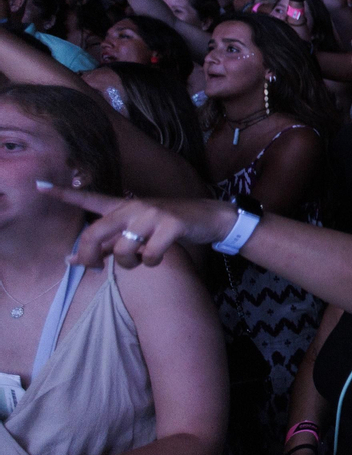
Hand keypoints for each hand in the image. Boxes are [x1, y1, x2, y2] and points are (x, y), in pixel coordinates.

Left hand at [37, 187, 232, 268]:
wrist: (209, 218)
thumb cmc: (167, 228)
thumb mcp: (135, 233)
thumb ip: (104, 245)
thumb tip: (70, 261)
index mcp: (122, 206)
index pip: (89, 199)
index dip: (64, 194)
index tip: (40, 185)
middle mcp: (133, 207)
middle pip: (94, 234)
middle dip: (89, 257)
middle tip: (95, 268)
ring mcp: (152, 214)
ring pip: (122, 250)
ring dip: (129, 264)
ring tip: (140, 260)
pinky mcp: (170, 224)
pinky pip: (149, 255)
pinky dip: (152, 262)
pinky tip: (159, 256)